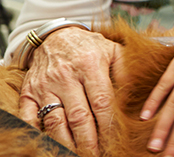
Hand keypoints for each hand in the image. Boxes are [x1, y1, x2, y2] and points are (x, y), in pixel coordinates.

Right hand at [17, 26, 122, 154]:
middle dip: (89, 141)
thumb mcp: (113, 50)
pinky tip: (49, 143)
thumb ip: (126, 71)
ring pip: (54, 121)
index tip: (115, 140)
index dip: (108, 125)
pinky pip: (29, 116)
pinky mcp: (29, 92)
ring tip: (77, 154)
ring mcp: (45, 85)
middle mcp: (66, 76)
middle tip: (97, 155)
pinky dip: (36, 132)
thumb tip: (137, 95)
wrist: (56, 35)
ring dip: (66, 142)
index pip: (102, 102)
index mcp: (90, 65)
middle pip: (79, 116)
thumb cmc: (89, 47)